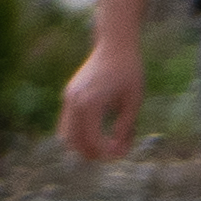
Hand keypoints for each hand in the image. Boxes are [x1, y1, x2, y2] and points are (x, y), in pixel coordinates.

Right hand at [57, 33, 147, 162]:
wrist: (115, 46)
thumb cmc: (129, 71)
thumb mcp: (134, 102)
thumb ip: (125, 126)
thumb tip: (117, 148)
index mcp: (90, 103)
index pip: (93, 140)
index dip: (107, 153)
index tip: (121, 154)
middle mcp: (74, 101)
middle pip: (75, 141)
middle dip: (93, 153)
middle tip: (114, 154)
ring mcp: (69, 98)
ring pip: (66, 134)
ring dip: (83, 145)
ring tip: (106, 146)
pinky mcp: (69, 95)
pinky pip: (67, 122)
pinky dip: (79, 133)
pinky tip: (99, 133)